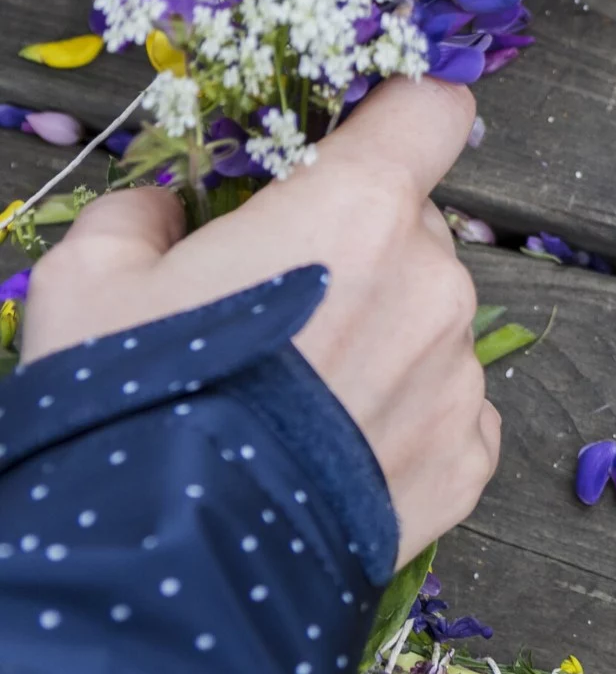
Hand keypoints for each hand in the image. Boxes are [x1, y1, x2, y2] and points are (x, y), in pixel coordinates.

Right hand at [21, 80, 500, 562]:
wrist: (172, 561)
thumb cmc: (132, 398)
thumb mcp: (91, 278)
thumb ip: (143, 215)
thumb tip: (168, 209)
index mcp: (358, 209)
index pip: (430, 112)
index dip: (399, 117)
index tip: (361, 139)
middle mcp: (433, 282)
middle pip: (415, 228)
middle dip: (356, 249)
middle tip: (274, 306)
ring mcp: (459, 376)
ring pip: (430, 322)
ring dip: (378, 338)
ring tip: (290, 399)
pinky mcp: (467, 458)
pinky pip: (446, 411)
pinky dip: (399, 419)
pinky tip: (327, 449)